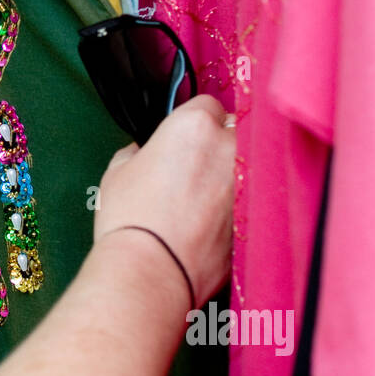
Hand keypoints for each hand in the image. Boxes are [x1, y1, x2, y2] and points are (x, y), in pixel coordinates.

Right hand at [94, 96, 234, 307]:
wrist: (152, 271)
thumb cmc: (131, 220)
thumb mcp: (118, 171)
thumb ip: (139, 151)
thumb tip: (143, 154)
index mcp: (196, 126)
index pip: (207, 104)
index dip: (193, 120)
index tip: (183, 137)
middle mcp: (231, 148)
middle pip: (236, 131)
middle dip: (220, 143)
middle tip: (195, 166)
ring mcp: (250, 184)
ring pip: (248, 168)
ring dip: (232, 176)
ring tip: (204, 199)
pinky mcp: (256, 218)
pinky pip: (250, 203)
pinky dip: (236, 210)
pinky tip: (210, 225)